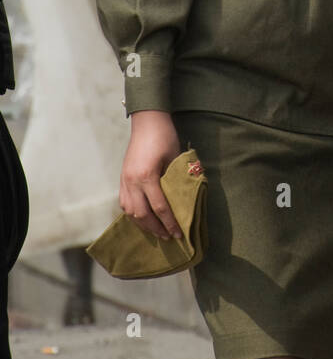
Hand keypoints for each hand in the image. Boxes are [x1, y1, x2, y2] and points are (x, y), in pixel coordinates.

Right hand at [119, 110, 183, 240]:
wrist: (147, 121)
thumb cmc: (165, 136)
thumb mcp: (175, 158)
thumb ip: (176, 180)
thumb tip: (184, 200)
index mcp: (147, 176)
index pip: (160, 207)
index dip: (170, 223)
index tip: (178, 234)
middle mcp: (133, 181)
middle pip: (142, 214)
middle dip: (156, 228)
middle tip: (168, 237)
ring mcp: (125, 180)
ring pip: (130, 211)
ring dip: (143, 223)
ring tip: (156, 230)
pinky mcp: (122, 178)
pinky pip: (124, 202)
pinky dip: (133, 213)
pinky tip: (142, 217)